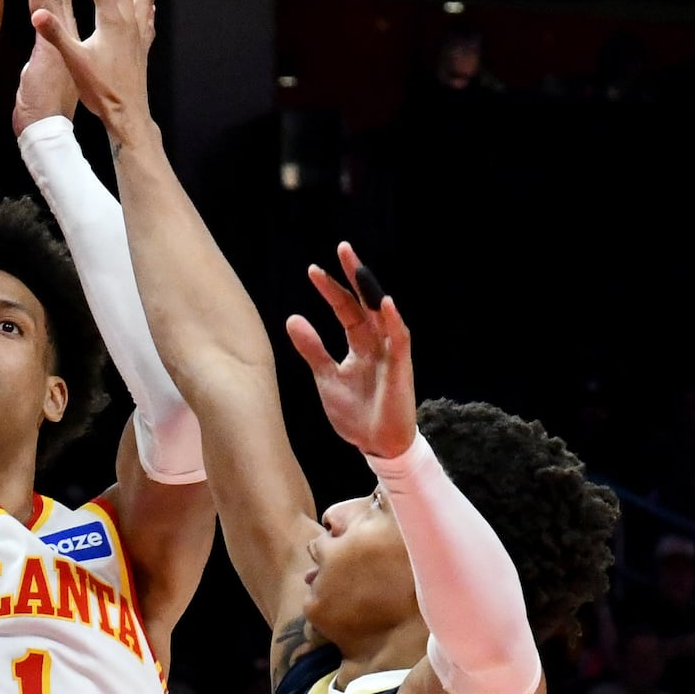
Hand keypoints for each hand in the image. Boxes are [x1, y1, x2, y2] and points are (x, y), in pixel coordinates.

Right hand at [22, 0, 157, 135]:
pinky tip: (151, 4)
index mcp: (110, 21)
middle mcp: (128, 21)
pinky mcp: (143, 47)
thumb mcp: (74, 61)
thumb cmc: (100, 90)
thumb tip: (37, 13)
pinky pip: (148, 18)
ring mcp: (139, 33)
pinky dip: (149, 5)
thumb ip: (56, 35)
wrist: (128, 114)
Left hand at [287, 244, 420, 461]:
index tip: (313, 270)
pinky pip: (400, 340)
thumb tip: (292, 319)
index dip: (331, 290)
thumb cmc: (355, 414)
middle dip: (355, 276)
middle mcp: (377, 343)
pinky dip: (393, 322)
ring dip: (372, 291)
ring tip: (358, 268)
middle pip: (366, 302)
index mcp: (359, 344)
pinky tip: (384, 303)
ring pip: (383, 314)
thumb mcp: (326, 378)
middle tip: (342, 248)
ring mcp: (391, 354)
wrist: (375, 445)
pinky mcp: (402, 368)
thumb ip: (312, 349)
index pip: (345, 309)